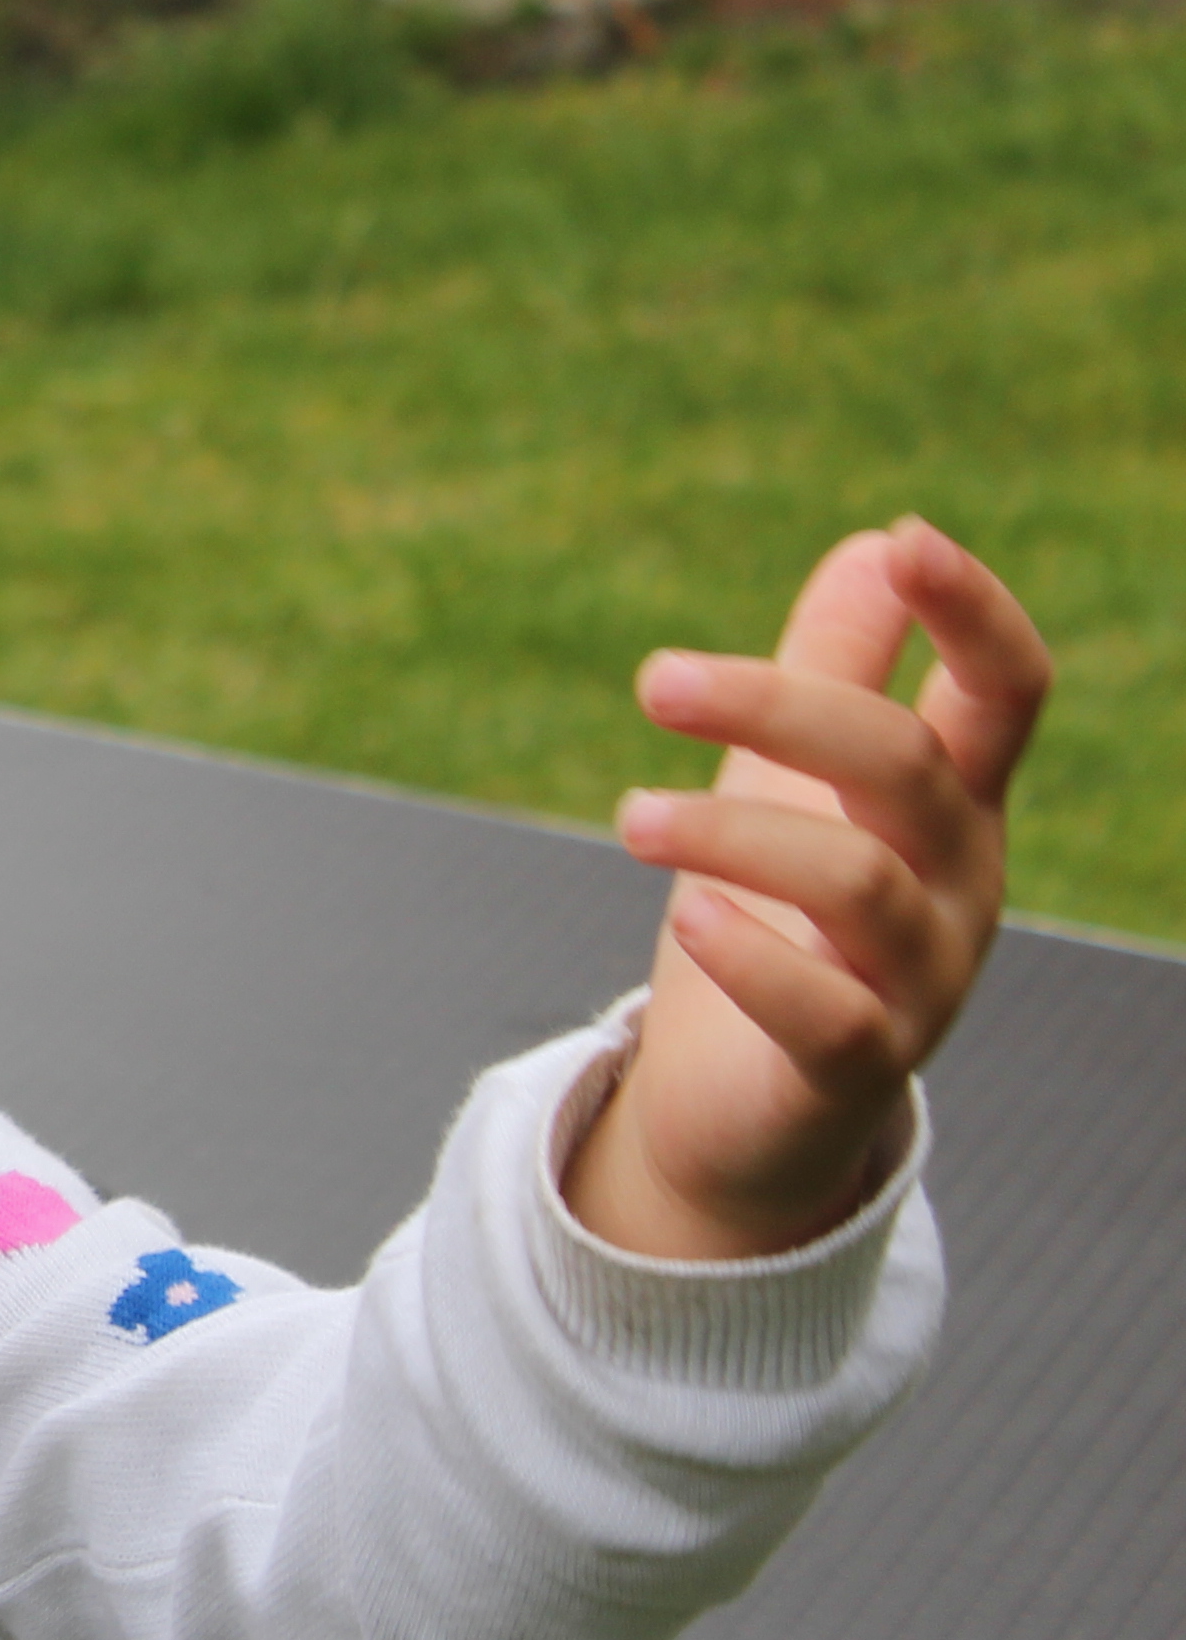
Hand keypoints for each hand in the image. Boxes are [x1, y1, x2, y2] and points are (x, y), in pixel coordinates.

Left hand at [563, 522, 1044, 1262]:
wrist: (739, 1101)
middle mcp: (957, 885)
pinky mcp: (856, 1066)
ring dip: (732, 833)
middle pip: (905, 765)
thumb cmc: (778, 915)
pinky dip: (756, 962)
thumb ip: (840, 667)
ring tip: (631, 815)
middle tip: (652, 679)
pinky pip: (829, 1015)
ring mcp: (920, 981)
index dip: (975, 614)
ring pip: (857, 883)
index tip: (906, 539)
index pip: (1007, 694)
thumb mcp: (799, 779)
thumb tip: (871, 545)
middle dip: (782, 705)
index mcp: (952, 803)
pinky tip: (691, 922)